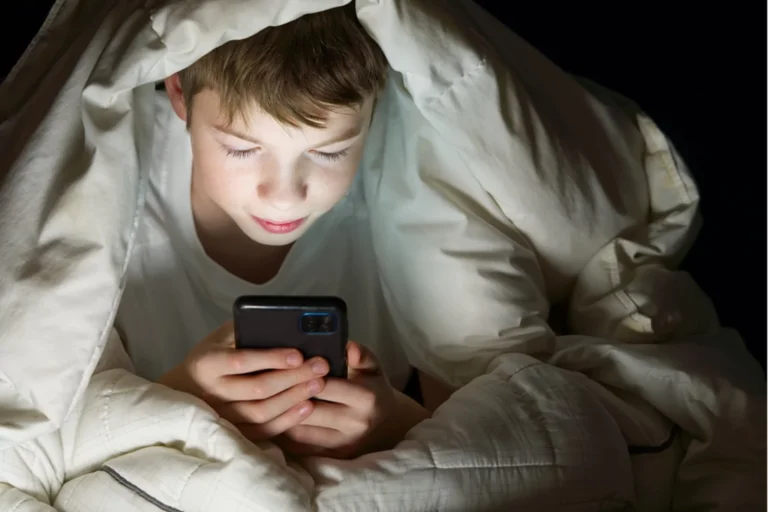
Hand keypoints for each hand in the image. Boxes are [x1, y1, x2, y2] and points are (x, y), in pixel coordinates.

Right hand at [157, 320, 330, 441]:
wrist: (190, 386)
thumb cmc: (216, 352)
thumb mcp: (224, 335)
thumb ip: (248, 330)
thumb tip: (287, 326)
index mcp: (206, 363)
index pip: (241, 361)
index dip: (271, 358)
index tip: (298, 354)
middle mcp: (211, 392)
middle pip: (257, 389)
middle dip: (293, 377)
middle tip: (320, 367)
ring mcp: (221, 416)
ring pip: (261, 413)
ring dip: (293, 399)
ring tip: (318, 385)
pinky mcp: (233, 431)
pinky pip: (262, 431)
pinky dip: (286, 421)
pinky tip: (307, 407)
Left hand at [277, 341, 429, 458]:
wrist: (387, 425)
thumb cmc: (374, 389)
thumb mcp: (373, 367)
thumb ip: (361, 354)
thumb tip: (348, 347)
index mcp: (365, 398)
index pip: (325, 386)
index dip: (303, 376)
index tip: (285, 366)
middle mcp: (355, 423)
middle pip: (310, 410)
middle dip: (287, 396)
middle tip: (267, 383)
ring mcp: (343, 444)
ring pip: (301, 430)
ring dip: (281, 416)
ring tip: (267, 400)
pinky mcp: (333, 457)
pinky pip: (300, 446)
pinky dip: (285, 432)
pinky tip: (274, 417)